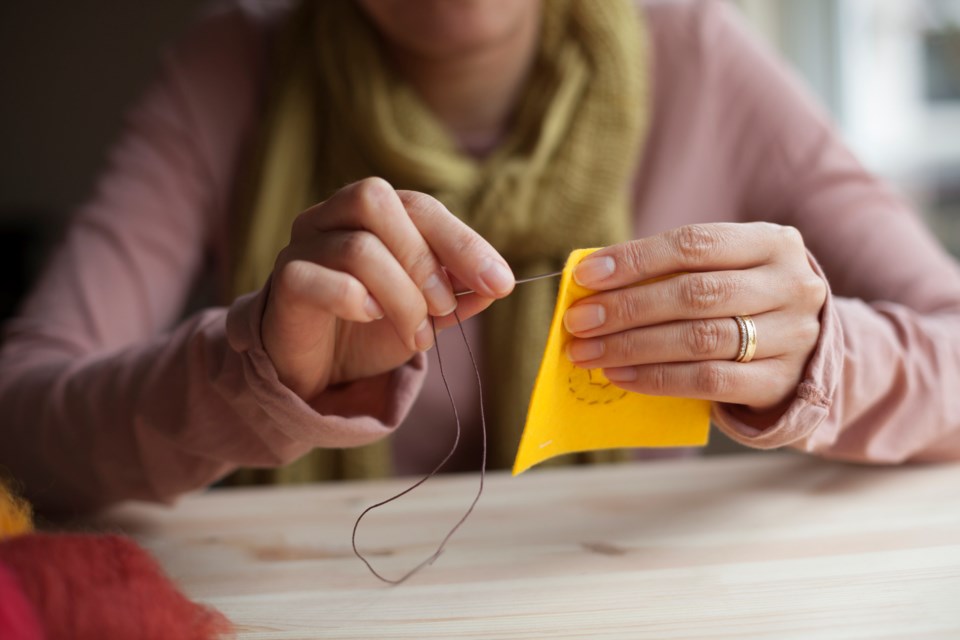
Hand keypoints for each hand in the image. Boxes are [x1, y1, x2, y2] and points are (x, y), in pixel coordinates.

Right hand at [261, 178, 514, 399]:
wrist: (315, 371)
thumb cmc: (368, 331)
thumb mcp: (425, 314)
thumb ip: (458, 296)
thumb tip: (497, 285)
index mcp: (370, 213)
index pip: (419, 206)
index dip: (462, 242)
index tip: (500, 282)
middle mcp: (330, 217)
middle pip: (377, 201)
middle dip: (426, 259)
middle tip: (446, 308)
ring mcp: (301, 246)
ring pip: (358, 249)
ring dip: (402, 297)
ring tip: (418, 335)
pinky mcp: (284, 282)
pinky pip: (318, 278)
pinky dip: (355, 300)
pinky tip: (370, 319)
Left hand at [563, 223, 825, 412]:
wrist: (809, 350)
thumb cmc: (744, 300)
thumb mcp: (724, 270)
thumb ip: (671, 271)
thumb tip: (592, 283)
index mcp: (772, 243)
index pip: (694, 244)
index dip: (635, 259)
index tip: (586, 276)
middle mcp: (790, 285)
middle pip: (694, 294)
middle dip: (626, 308)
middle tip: (578, 322)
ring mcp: (791, 336)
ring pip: (699, 339)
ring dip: (633, 346)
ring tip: (589, 352)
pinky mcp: (778, 382)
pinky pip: (708, 381)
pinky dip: (657, 379)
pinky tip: (621, 376)